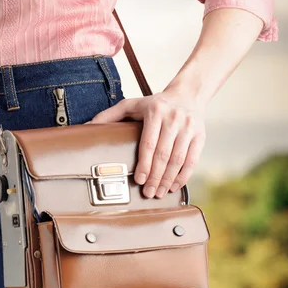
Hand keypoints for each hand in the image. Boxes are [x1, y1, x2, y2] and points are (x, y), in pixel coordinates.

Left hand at [88, 87, 206, 198]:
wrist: (188, 94)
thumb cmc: (154, 104)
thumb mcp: (131, 104)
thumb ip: (109, 115)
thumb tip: (87, 127)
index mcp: (155, 112)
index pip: (149, 143)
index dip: (144, 164)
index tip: (138, 180)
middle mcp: (174, 119)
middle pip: (164, 154)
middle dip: (155, 177)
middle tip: (147, 193)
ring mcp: (189, 128)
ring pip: (179, 160)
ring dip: (168, 180)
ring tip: (158, 193)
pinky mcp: (200, 136)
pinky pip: (193, 160)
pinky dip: (183, 176)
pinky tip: (173, 186)